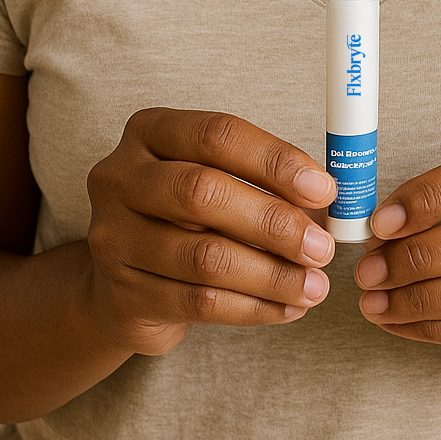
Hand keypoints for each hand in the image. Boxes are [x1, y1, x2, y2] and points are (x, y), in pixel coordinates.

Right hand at [86, 109, 336, 355]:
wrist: (122, 284)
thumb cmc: (183, 217)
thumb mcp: (214, 180)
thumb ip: (263, 182)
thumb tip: (327, 201)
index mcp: (149, 132)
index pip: (217, 134)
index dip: (275, 160)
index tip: (324, 189)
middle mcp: (120, 178)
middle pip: (203, 192)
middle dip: (274, 222)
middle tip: (322, 247)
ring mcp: (113, 239)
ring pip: (205, 257)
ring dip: (272, 275)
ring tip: (314, 285)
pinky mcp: (123, 296)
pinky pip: (200, 303)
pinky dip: (255, 307)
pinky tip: (288, 307)